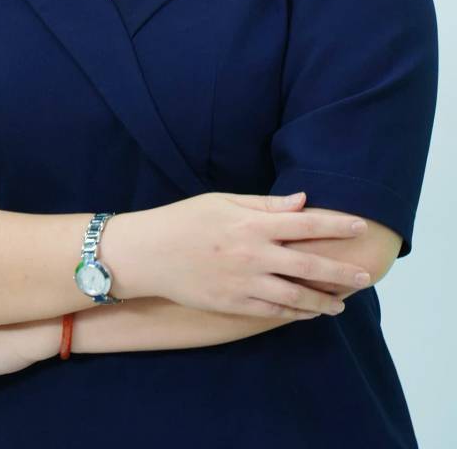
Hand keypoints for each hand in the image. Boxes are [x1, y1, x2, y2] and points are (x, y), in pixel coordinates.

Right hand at [141, 190, 370, 319]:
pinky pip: (273, 313)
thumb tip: (301, 201)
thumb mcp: (221, 202)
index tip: (359, 226)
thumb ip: (263, 204)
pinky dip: (295, 314)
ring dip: (323, 301)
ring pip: (296, 296)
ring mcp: (245, 284)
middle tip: (365, 275)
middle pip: (309, 266)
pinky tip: (309, 313)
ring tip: (341, 304)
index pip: (305, 224)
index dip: (336, 226)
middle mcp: (254, 255)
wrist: (149, 254)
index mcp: (251, 224)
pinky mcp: (234, 305)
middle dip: (341, 271)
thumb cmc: (184, 220)